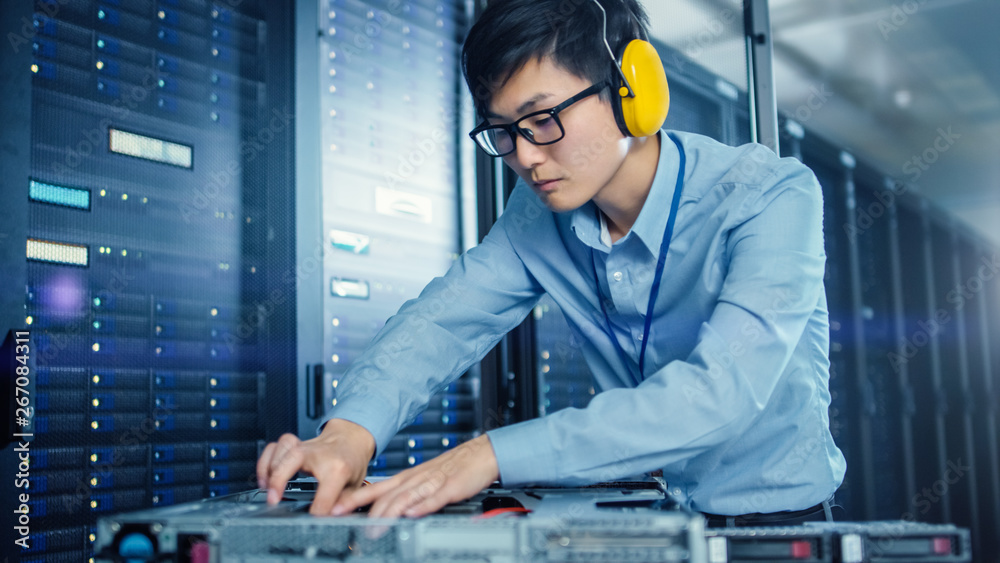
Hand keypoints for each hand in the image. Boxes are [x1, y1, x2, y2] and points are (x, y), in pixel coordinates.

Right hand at [256, 418, 374, 515]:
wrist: (351, 438)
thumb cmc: (351, 461)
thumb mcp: (354, 485)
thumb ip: (344, 503)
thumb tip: (333, 520)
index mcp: (337, 469)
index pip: (323, 498)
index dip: (316, 514)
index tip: (311, 522)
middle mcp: (318, 455)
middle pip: (292, 461)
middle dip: (278, 482)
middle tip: (273, 501)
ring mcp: (304, 447)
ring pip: (280, 451)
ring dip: (268, 471)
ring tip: (266, 490)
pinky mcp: (294, 445)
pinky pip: (273, 448)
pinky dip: (264, 462)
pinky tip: (264, 477)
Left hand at [331, 433, 498, 517]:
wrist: (481, 454)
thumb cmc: (454, 468)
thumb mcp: (425, 480)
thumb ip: (407, 495)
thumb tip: (388, 512)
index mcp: (408, 478)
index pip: (376, 489)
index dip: (354, 499)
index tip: (335, 508)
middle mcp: (416, 479)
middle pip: (387, 495)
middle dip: (365, 511)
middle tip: (347, 522)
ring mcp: (432, 482)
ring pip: (406, 497)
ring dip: (388, 513)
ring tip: (374, 527)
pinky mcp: (450, 487)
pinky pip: (434, 497)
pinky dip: (422, 506)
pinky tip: (413, 514)